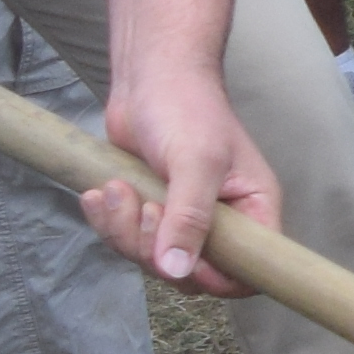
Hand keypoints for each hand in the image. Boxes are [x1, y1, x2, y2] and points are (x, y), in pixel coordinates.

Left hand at [83, 44, 275, 295]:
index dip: (216, 278)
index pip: (249, 272)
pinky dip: (107, 221)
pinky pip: (126, 239)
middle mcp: (222, 220)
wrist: (150, 76)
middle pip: (190, 272)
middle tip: (145, 205)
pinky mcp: (149, 210)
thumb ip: (190, 218)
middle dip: (153, 246)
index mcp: (253, 210)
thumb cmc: (187, 107)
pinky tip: (100, 192)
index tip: (183, 256)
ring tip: (116, 189)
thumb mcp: (196, 162)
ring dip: (124, 230)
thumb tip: (177, 271)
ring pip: (152, 259)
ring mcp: (183, 217)